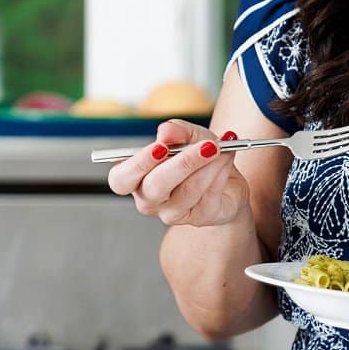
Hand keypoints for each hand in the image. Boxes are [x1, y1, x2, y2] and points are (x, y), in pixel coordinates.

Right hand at [107, 119, 250, 228]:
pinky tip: (227, 157)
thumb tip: (165, 132)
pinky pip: (210, 195)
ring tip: (221, 146)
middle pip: (156, 186)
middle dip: (182, 163)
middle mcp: (150, 201)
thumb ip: (177, 131)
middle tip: (205, 145)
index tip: (159, 147)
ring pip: (188, 190)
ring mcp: (174, 214)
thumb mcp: (189, 136)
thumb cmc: (199, 158)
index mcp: (135, 180)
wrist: (227, 181)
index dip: (138, 165)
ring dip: (209, 164)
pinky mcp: (200, 218)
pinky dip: (221, 171)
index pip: (121, 179)